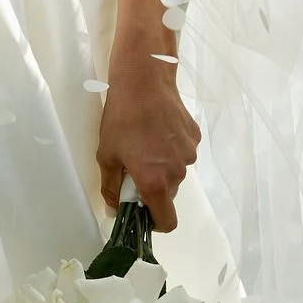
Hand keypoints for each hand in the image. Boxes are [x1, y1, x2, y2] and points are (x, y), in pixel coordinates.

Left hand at [97, 38, 203, 236]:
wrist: (144, 79)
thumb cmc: (121, 118)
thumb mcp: (107, 155)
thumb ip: (112, 188)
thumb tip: (115, 210)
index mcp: (156, 182)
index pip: (167, 222)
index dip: (154, 223)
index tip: (141, 212)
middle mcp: (178, 172)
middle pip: (168, 195)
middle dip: (152, 189)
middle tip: (134, 168)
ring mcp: (189, 154)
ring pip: (175, 172)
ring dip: (162, 167)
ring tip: (144, 142)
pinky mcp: (194, 136)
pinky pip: (182, 152)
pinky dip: (170, 149)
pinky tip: (157, 129)